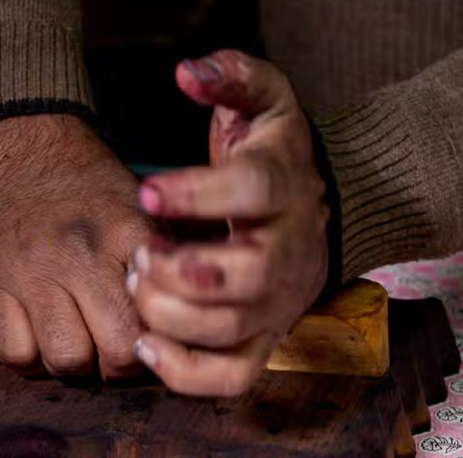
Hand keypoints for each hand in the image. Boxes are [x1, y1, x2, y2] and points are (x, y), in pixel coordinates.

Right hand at [0, 115, 152, 377]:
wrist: (23, 152)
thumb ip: (174, 265)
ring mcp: (32, 273)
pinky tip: (46, 338)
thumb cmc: (96, 196)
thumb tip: (207, 318)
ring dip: (80, 364)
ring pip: (67, 360)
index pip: (163, 314)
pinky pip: (18, 354)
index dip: (169, 339)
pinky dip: (34, 359)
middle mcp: (81, 256)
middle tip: (124, 347)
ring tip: (85, 341)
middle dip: (126, 363)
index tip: (165, 336)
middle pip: (119, 350)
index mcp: (129, 237)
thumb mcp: (145, 214)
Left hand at [128, 50, 329, 396]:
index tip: (147, 194)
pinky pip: (233, 377)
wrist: (323, 214)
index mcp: (288, 191)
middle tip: (141, 256)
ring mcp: (281, 304)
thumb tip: (188, 74)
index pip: (253, 191)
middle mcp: (291, 254)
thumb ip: (233, 77)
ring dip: (171, 316)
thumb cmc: (277, 162)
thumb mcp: (267, 103)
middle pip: (247, 276)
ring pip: (232, 330)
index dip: (198, 194)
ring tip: (139, 287)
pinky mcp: (268, 339)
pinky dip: (186, 374)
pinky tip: (148, 342)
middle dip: (180, 271)